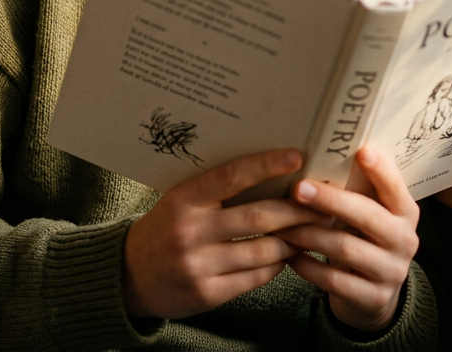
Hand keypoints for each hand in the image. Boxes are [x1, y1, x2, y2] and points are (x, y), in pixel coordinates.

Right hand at [122, 148, 323, 319]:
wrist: (129, 275)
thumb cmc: (166, 227)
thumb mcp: (181, 199)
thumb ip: (215, 188)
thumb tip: (268, 169)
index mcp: (183, 199)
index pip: (231, 177)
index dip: (266, 165)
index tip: (296, 156)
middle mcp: (190, 231)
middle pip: (258, 217)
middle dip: (296, 210)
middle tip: (322, 202)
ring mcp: (198, 265)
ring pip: (262, 250)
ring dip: (292, 240)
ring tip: (311, 230)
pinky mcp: (207, 294)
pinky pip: (254, 277)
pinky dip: (276, 265)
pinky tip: (286, 254)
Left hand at [277, 145, 418, 332]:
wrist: (374, 291)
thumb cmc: (364, 235)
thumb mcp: (370, 211)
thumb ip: (359, 188)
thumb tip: (322, 152)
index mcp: (405, 212)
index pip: (395, 187)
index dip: (380, 170)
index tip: (360, 151)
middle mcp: (405, 240)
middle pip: (367, 216)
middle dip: (331, 201)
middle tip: (298, 189)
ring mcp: (392, 272)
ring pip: (345, 249)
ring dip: (309, 235)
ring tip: (282, 226)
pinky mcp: (374, 298)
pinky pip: (335, 281)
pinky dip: (309, 267)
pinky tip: (290, 257)